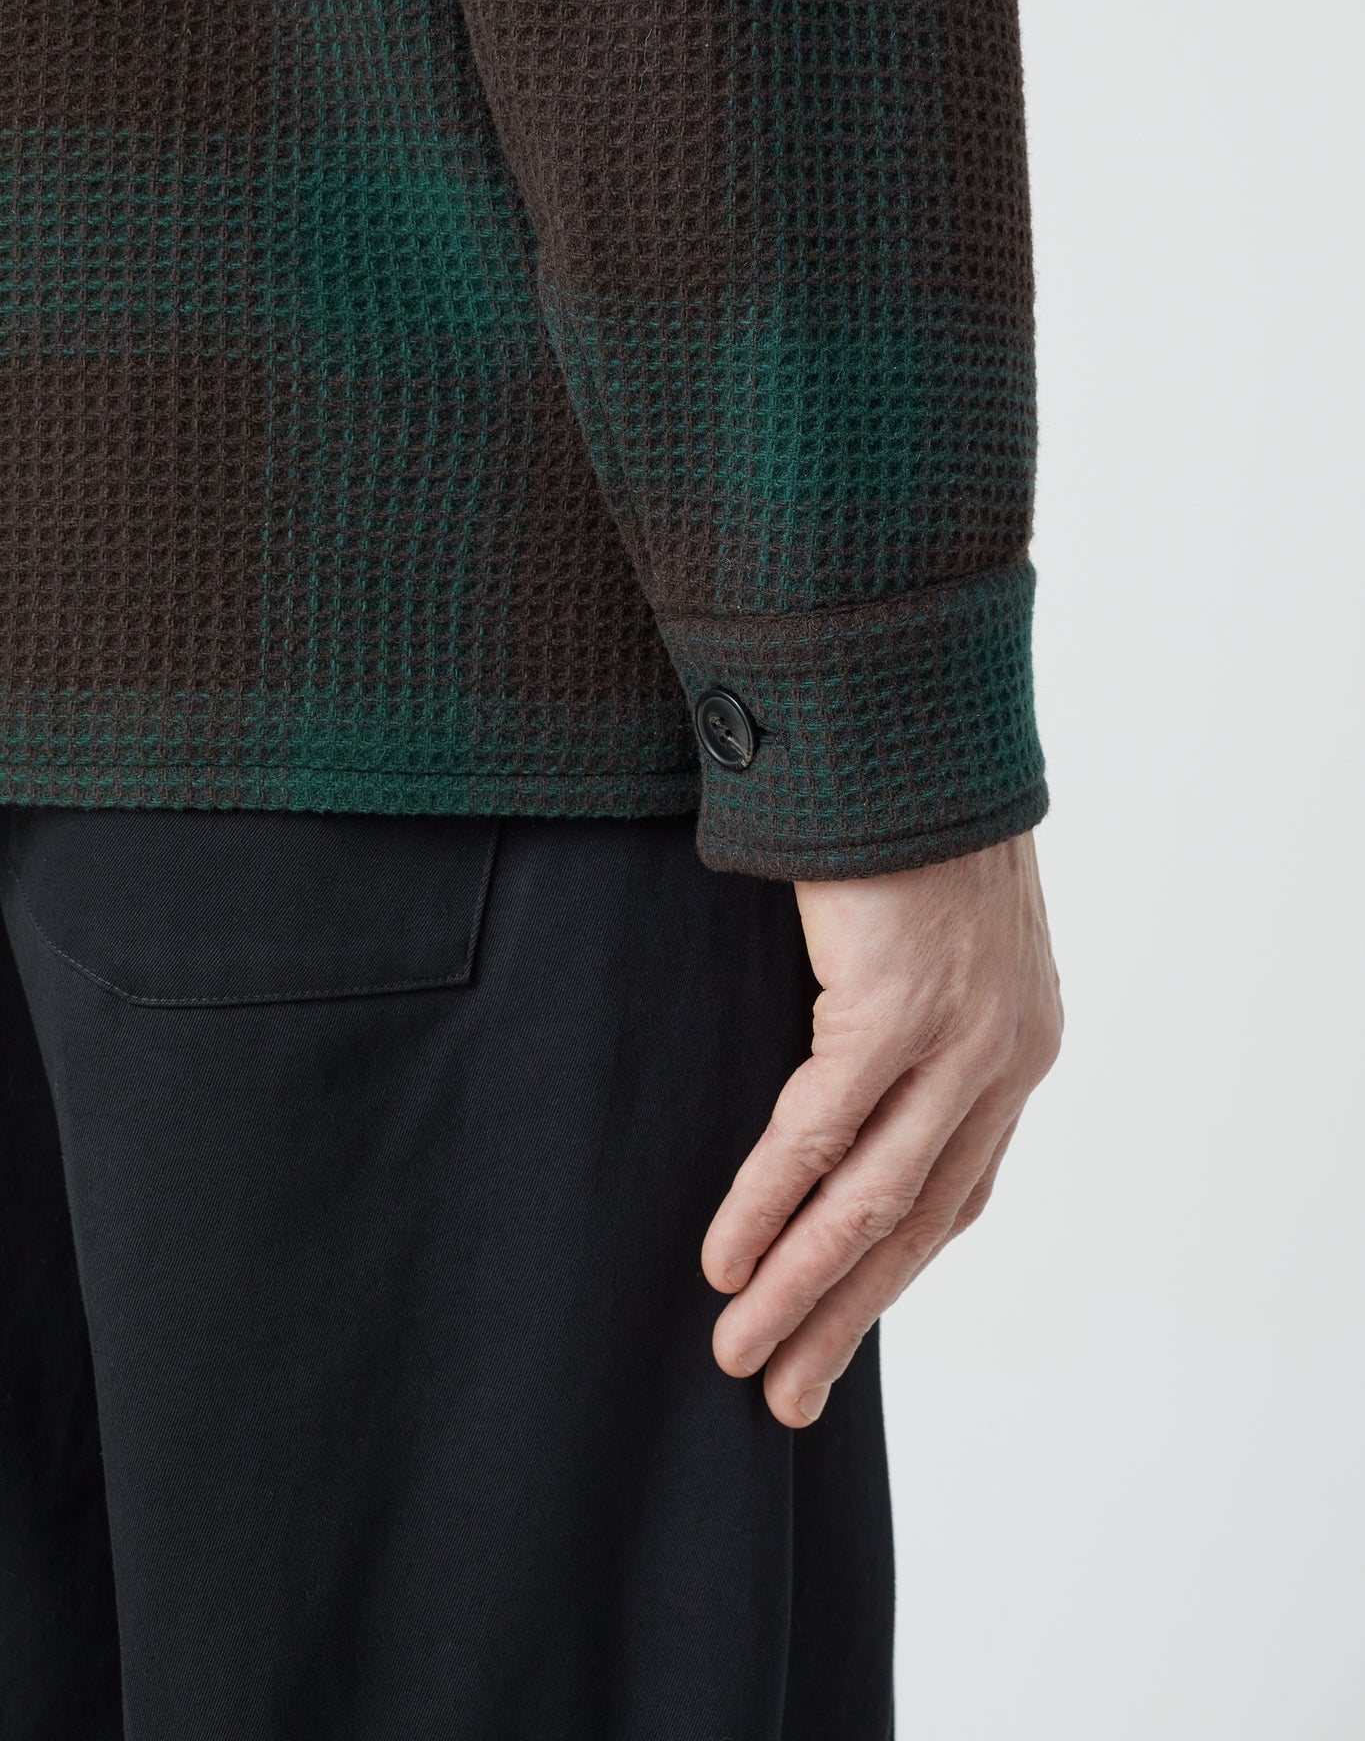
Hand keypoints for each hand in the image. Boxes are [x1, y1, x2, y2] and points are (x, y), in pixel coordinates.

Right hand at [701, 830, 1062, 1426]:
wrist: (908, 723)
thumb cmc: (901, 822)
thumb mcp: (928, 940)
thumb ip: (905, 1022)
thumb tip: (833, 1093)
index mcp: (1016, 1044)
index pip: (954, 1190)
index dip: (888, 1272)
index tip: (833, 1327)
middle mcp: (1006, 1054)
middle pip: (918, 1219)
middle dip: (845, 1317)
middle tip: (784, 1394)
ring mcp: (959, 1037)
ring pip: (871, 1198)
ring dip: (798, 1286)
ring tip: (737, 1349)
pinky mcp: (898, 1008)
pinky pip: (820, 1132)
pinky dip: (767, 1204)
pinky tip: (725, 1257)